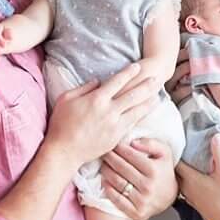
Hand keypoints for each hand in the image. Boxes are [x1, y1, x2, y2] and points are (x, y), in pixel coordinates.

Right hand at [44, 66, 158, 168]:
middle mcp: (109, 111)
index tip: (138, 67)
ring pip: (137, 110)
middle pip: (133, 94)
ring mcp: (114, 126)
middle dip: (146, 85)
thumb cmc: (61, 125)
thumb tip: (98, 82)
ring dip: (148, 101)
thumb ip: (84, 87)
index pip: (118, 81)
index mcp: (97, 99)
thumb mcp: (66, 99)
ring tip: (158, 95)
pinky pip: (132, 124)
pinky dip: (141, 116)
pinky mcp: (116, 138)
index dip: (129, 73)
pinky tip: (146, 112)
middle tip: (157, 78)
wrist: (63, 153)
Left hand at [101, 137, 176, 219]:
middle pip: (122, 169)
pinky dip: (109, 191)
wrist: (169, 196)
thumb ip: (151, 143)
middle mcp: (148, 186)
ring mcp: (142, 201)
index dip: (120, 149)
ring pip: (118, 183)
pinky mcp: (137, 212)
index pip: (131, 156)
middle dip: (111, 158)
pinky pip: (118, 201)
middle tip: (104, 153)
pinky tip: (104, 182)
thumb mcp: (165, 152)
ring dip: (107, 172)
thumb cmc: (164, 171)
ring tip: (103, 165)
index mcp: (154, 170)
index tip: (113, 144)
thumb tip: (133, 142)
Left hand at [174, 136, 219, 219]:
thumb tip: (216, 136)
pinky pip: (186, 192)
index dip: (175, 154)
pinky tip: (195, 182)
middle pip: (176, 174)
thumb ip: (219, 153)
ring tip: (186, 166)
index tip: (175, 146)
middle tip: (178, 153)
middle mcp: (188, 190)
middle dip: (175, 164)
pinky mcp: (196, 205)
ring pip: (180, 184)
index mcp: (192, 180)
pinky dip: (186, 184)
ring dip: (180, 175)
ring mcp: (191, 199)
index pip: (177, 164)